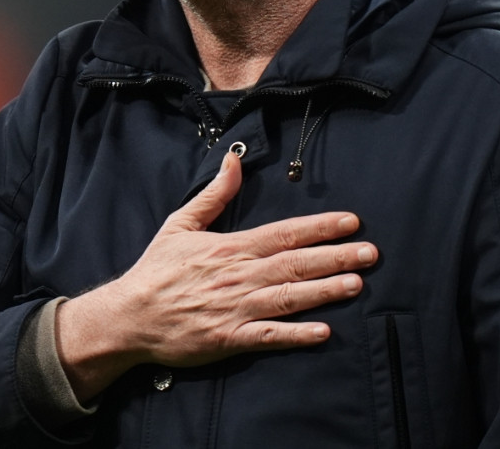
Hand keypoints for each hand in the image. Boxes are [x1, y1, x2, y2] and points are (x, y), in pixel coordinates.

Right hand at [55, 151, 377, 399]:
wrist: (129, 316)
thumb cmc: (156, 271)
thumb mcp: (180, 224)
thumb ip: (214, 194)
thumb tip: (235, 161)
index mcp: (231, 248)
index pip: (284, 233)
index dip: (320, 227)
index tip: (351, 222)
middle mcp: (239, 276)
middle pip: (295, 263)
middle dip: (335, 256)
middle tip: (370, 253)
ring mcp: (235, 308)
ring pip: (288, 297)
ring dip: (324, 291)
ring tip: (356, 284)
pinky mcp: (229, 338)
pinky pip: (269, 337)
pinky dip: (296, 335)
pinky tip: (323, 332)